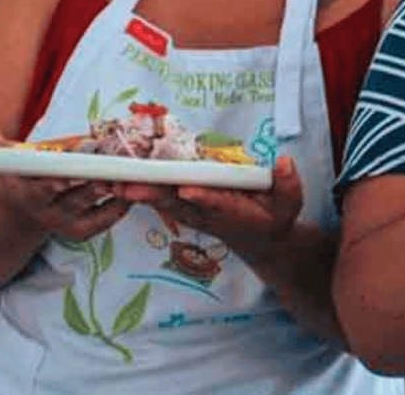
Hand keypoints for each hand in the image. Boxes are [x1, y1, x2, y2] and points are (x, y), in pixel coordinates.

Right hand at [0, 130, 130, 241]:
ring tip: (131, 167)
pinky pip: (103, 218)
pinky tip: (133, 185)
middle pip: (74, 193)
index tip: (75, 169)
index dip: (59, 178)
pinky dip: (120, 203)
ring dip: (113, 184)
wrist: (21, 212)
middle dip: (96, 176)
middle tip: (117, 159)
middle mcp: (44, 210)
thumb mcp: (11, 161)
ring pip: (92, 201)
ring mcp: (63, 222)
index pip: (43, 186)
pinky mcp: (81, 230)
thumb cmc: (25, 174)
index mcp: (24, 191)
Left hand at [116, 156, 305, 255]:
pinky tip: (118, 182)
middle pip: (178, 203)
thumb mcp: (290, 204)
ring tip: (113, 182)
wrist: (261, 243)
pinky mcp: (186, 209)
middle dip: (154, 194)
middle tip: (129, 186)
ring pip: (164, 202)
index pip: (217, 203)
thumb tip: (284, 162)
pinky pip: (160, 200)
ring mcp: (195, 214)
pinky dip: (140, 192)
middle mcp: (209, 215)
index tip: (187, 190)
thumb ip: (288, 184)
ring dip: (139, 193)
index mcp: (234, 213)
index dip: (203, 197)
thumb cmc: (275, 219)